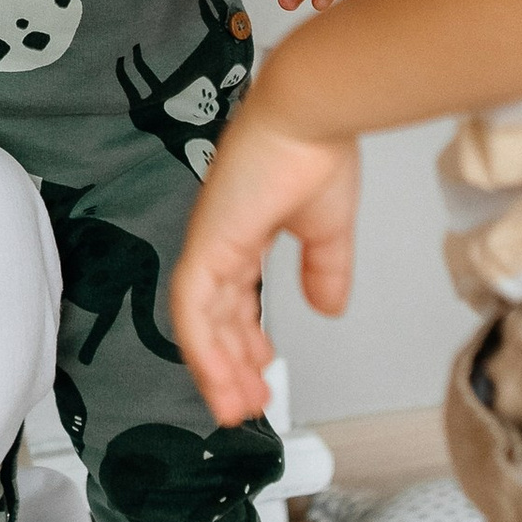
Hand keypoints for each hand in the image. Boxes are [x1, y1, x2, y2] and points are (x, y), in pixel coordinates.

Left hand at [169, 108, 360, 425]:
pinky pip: (194, 309)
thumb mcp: (328, 229)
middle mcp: (220, 240)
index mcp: (244, 233)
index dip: (244, 340)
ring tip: (234, 407)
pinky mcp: (206, 245)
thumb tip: (327, 308)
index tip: (260, 370)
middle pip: (214, 318)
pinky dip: (205, 349)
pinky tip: (221, 379)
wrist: (312, 114)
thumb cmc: (318, 149)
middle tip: (244, 402)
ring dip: (217, 370)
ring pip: (200, 323)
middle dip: (230, 365)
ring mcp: (209, 243)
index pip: (234, 300)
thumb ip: (324, 270)